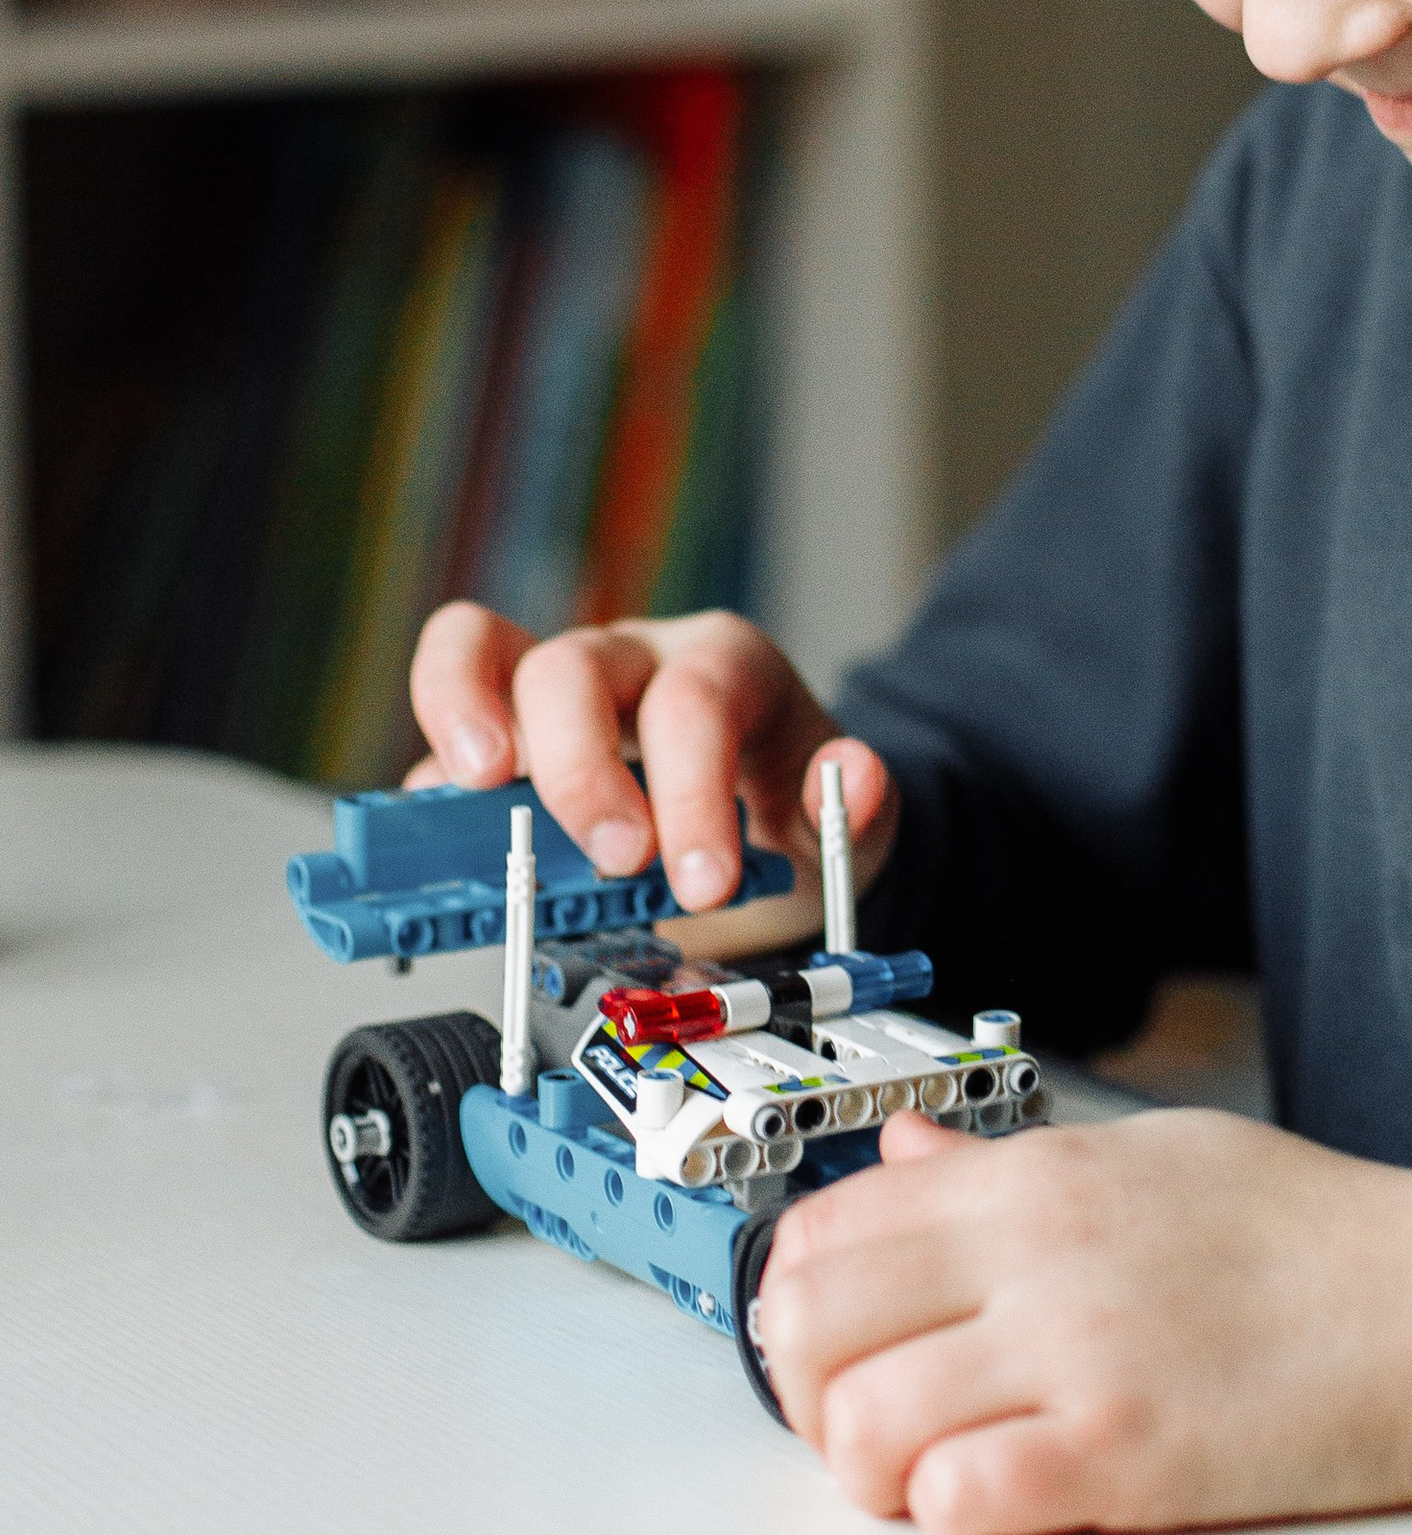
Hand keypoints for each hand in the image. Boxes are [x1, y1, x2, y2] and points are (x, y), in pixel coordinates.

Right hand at [405, 600, 898, 919]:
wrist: (762, 827)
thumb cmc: (789, 810)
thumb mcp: (846, 822)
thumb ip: (859, 806)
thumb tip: (857, 778)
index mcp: (722, 667)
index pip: (695, 700)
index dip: (693, 791)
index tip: (703, 882)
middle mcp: (632, 662)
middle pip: (576, 665)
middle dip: (582, 767)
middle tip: (611, 858)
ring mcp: (555, 694)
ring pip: (483, 652)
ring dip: (465, 714)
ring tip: (473, 786)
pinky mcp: (499, 742)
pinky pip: (443, 731)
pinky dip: (429, 778)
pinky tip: (435, 838)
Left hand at [754, 1106, 1411, 1534]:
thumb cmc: (1316, 1236)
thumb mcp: (1152, 1153)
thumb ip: (1012, 1161)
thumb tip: (904, 1154)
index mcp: (1039, 1178)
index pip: (827, 1224)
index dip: (798, 1298)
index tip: (832, 1341)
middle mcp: (1037, 1253)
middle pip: (811, 1324)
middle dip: (812, 1391)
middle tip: (870, 1420)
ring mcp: (1077, 1354)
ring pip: (862, 1426)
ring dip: (877, 1471)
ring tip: (941, 1472)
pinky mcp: (1126, 1454)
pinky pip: (960, 1500)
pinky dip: (956, 1516)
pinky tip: (1012, 1499)